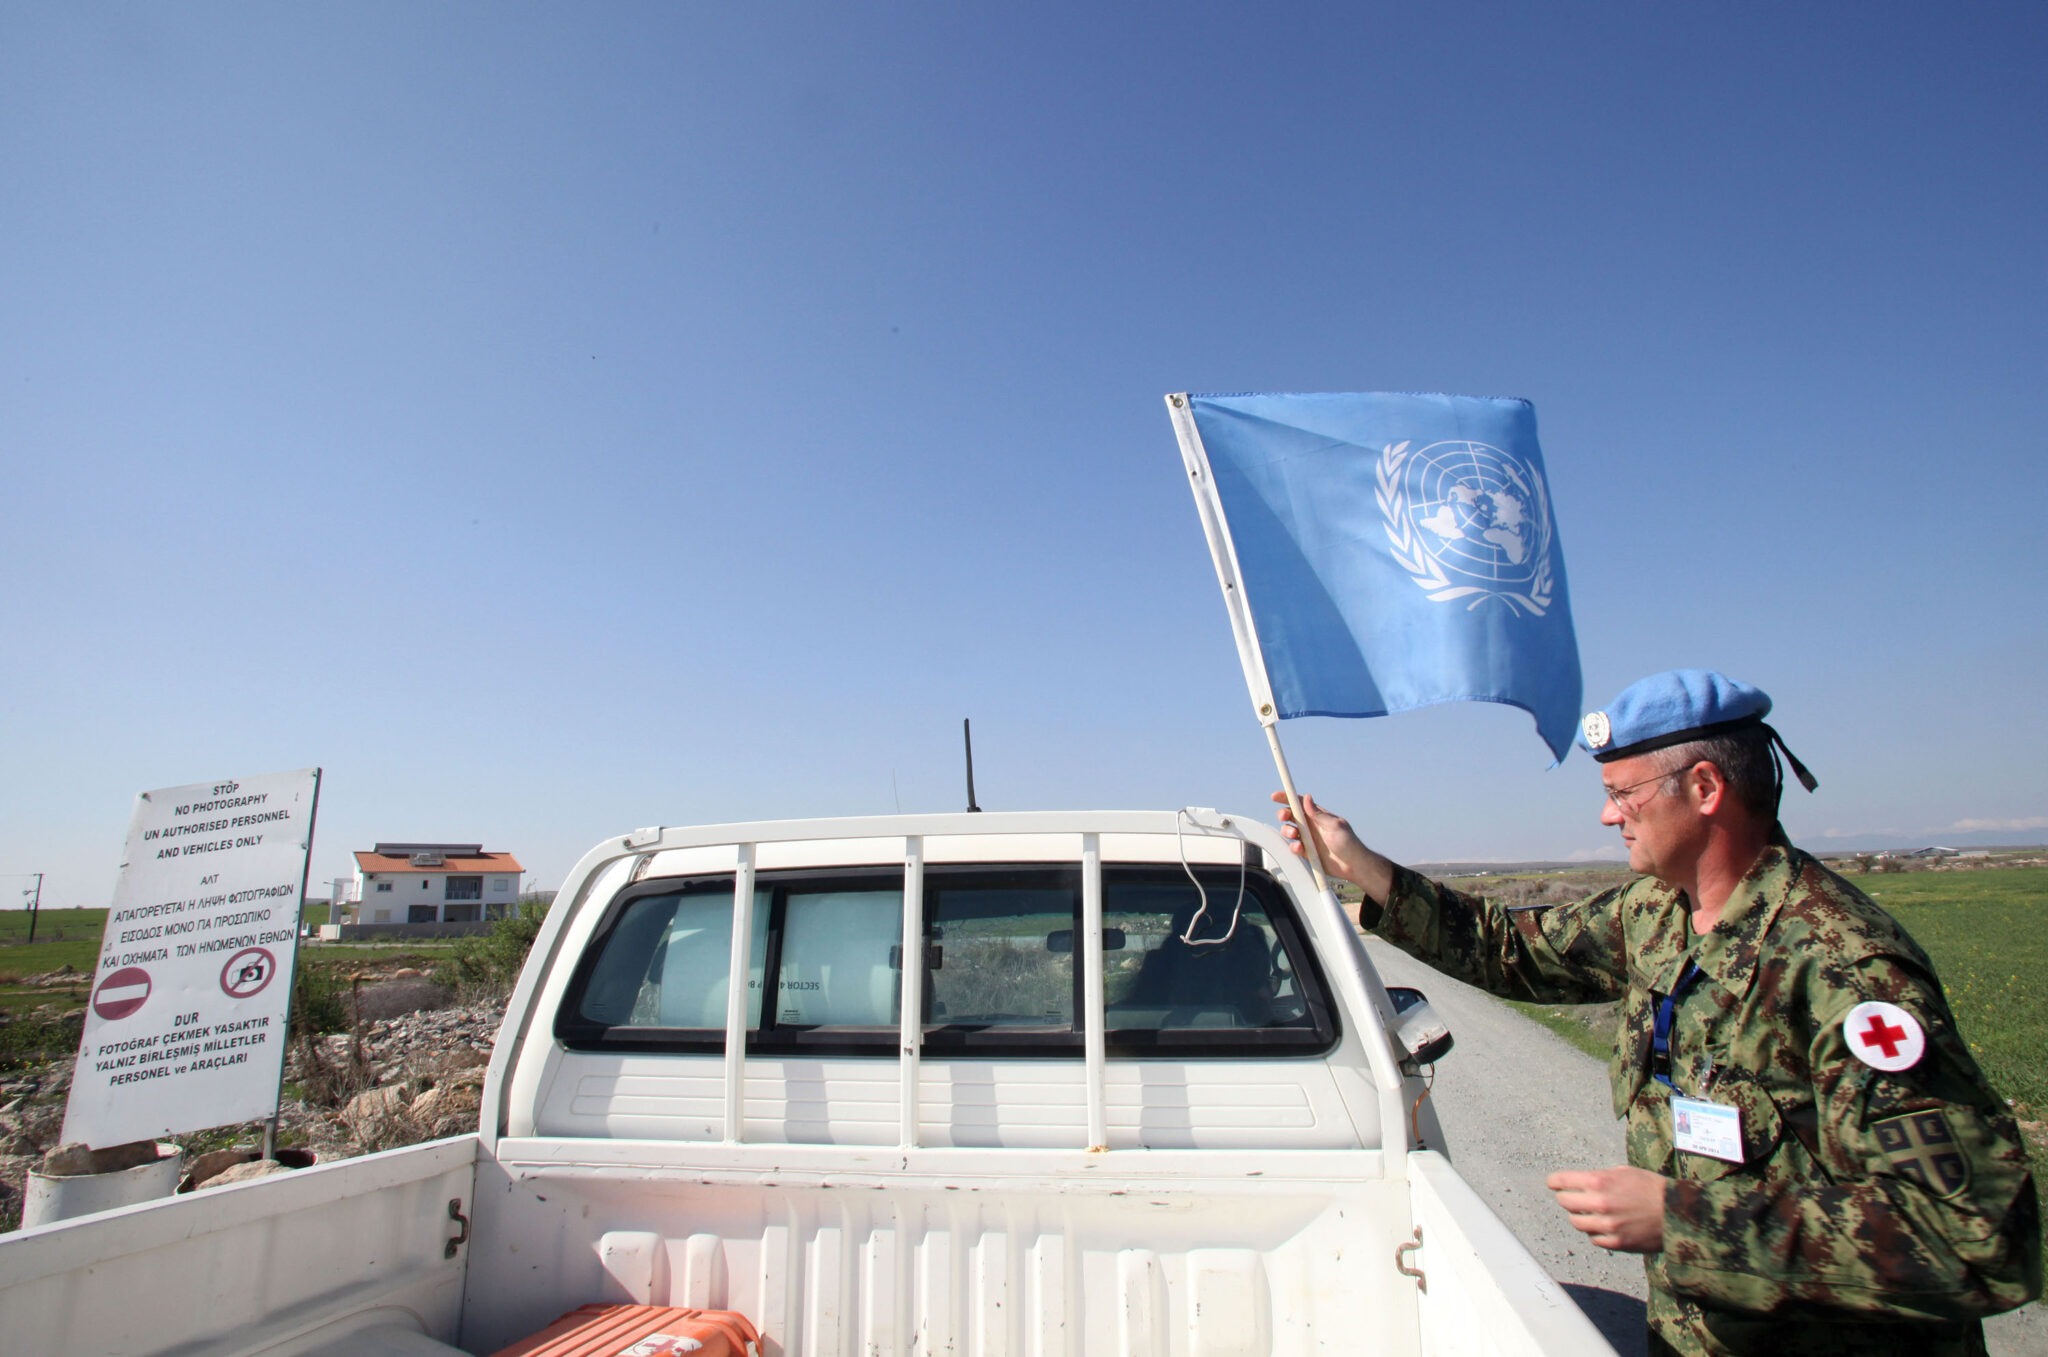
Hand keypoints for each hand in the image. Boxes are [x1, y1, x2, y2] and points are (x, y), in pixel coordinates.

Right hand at [1270, 791, 1392, 900]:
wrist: (1353, 866)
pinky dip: (1294, 847)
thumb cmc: (1349, 843)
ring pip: (1290, 831)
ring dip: (1287, 831)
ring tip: (1294, 835)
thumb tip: (1307, 798)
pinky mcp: (1308, 852)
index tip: (1275, 796)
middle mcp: (1312, 826)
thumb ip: (1319, 814)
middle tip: (1284, 817)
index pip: (1300, 803)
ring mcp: (1309, 839)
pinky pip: (1294, 848)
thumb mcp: (1335, 826)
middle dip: (1284, 815)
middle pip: (1291, 816)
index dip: (1287, 798)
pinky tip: (1300, 849)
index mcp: (1319, 816)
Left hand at [1546, 1166, 1667, 1252]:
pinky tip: (1606, 1226)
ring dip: (1581, 1217)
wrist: (1677, 1212)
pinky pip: (1594, 1239)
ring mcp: (1607, 1225)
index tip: (1553, 1183)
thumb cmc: (1652, 1188)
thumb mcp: (1625, 1172)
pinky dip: (1596, 1233)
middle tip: (1573, 1198)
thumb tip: (1583, 1182)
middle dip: (1567, 1198)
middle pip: (1565, 1202)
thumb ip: (1601, 1177)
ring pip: (1577, 1223)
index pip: (1562, 1181)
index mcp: (1600, 1181)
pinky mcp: (1616, 1242)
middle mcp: (1599, 1203)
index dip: (1555, 1181)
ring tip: (1592, 1213)